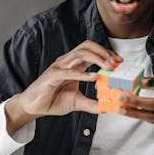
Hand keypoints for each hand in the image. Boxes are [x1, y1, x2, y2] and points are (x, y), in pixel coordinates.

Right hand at [4, 40, 120, 134]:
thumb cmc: (52, 99)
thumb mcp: (76, 102)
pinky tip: (93, 77)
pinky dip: (82, 73)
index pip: (92, 51)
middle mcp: (67, 62)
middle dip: (103, 52)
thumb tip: (106, 107)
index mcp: (74, 64)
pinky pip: (68, 71)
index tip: (119, 62)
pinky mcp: (52, 76)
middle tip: (116, 63)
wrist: (34, 107)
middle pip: (87, 46)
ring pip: (80, 54)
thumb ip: (91, 103)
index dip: (106, 54)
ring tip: (108, 67)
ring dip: (96, 59)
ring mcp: (59, 67)